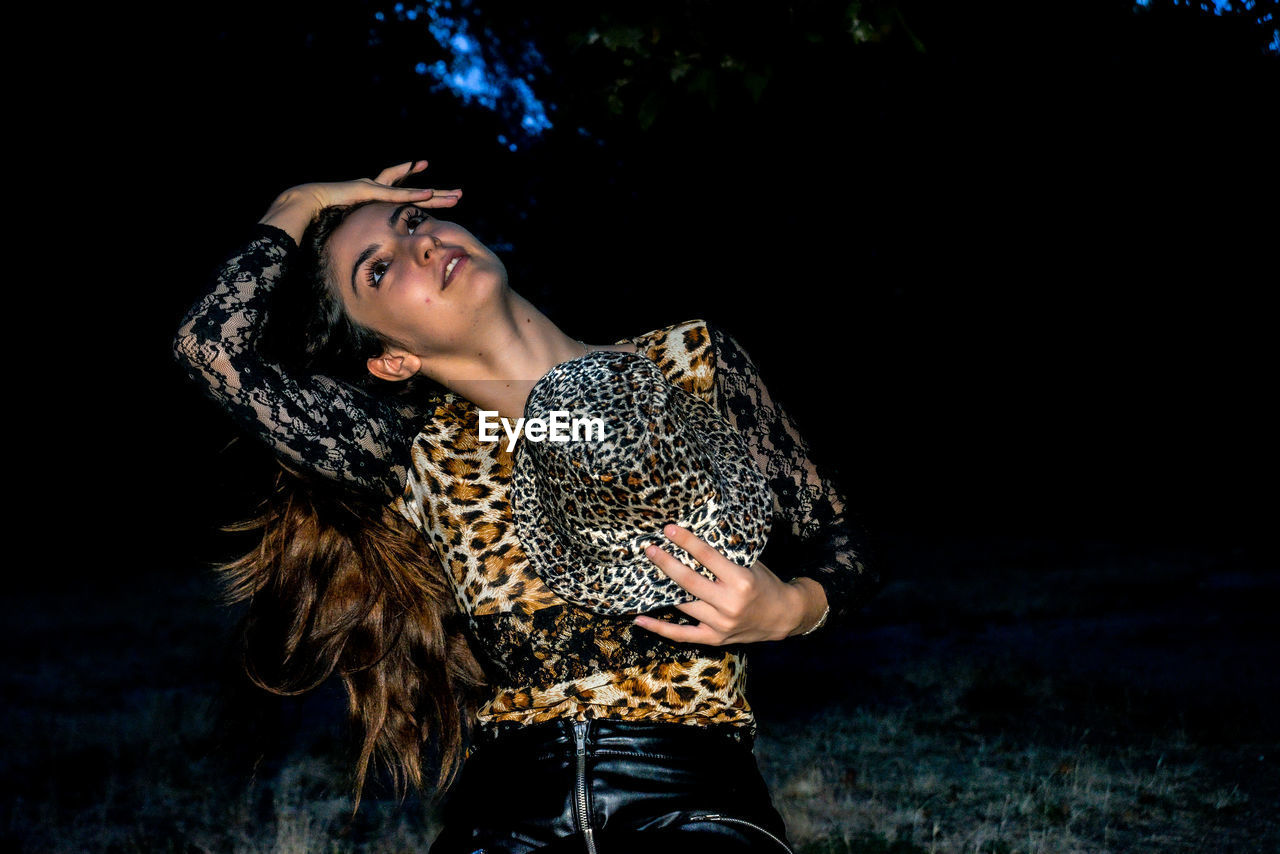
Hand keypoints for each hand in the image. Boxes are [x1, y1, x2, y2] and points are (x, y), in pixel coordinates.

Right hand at [259, 160, 461, 243]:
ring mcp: (372, 189)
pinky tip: (431, 193)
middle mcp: (376, 193)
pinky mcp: (366, 190)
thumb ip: (358, 247)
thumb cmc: (318, 224)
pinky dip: (413, 195)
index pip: (402, 204)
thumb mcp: (347, 238)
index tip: (440, 205)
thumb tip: (366, 271)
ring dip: (433, 193)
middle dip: (436, 195)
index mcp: (373, 204)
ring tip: (456, 194)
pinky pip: (395, 195)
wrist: (300, 207)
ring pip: (410, 191)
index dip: (421, 204)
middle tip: (459, 196)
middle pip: (413, 193)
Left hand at [631, 524, 807, 644]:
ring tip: (645, 572)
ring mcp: (720, 624)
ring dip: (661, 588)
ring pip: (683, 604)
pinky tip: (640, 619)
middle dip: (666, 562)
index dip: (686, 541)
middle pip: (689, 581)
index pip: (707, 557)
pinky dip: (659, 628)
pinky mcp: (714, 639)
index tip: (669, 529)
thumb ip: (726, 556)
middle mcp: (729, 604)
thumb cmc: (766, 584)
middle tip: (650, 549)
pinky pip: (681, 635)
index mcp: (741, 581)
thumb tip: (695, 538)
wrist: (784, 616)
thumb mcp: (751, 565)